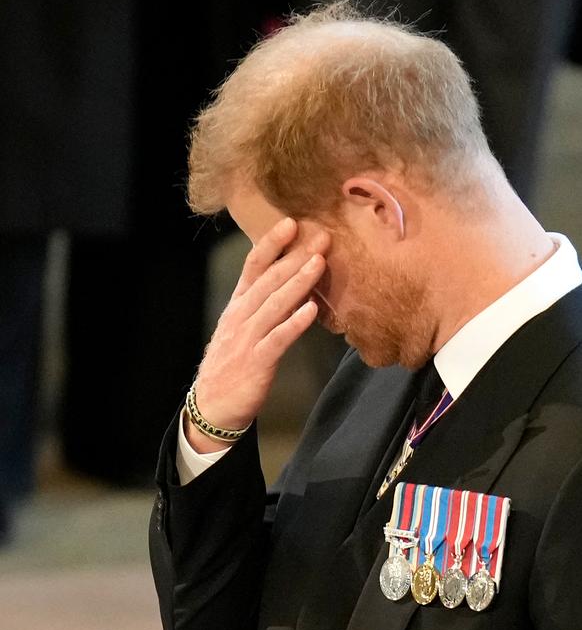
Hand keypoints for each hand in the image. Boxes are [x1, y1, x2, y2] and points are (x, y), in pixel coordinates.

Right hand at [188, 217, 330, 450]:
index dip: (272, 244)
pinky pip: (278, 338)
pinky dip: (294, 323)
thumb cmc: (233, 366)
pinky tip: (311, 310)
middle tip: (321, 237)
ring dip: (298, 282)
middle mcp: (241, 316)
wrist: (213, 406)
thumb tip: (292, 284)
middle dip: (295, 256)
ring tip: (319, 263)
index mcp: (237, 306)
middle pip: (269, 280)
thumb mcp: (242, 329)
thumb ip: (263, 306)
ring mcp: (247, 338)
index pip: (253, 266)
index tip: (292, 222)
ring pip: (274, 304)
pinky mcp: (256, 362)